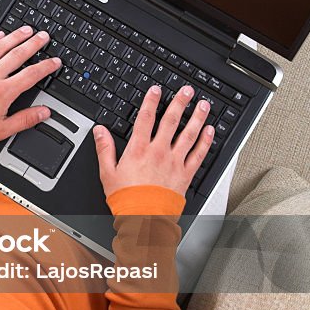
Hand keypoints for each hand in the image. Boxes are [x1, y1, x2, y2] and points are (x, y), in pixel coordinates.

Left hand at [0, 26, 60, 145]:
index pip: (31, 75)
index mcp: (3, 92)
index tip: (54, 61)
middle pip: (17, 55)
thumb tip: (43, 113)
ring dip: (14, 36)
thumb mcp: (2, 130)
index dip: (46, 66)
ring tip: (26, 30)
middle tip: (43, 36)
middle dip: (33, 44)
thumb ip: (25, 119)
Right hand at [94, 84, 213, 199]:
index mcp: (139, 149)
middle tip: (187, 90)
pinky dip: (205, 142)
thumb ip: (105, 148)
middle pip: (171, 121)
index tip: (156, 90)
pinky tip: (210, 131)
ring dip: (197, 117)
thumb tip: (99, 131)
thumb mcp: (107, 172)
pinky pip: (198, 155)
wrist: (144, 219)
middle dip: (180, 103)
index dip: (151, 101)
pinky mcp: (185, 175)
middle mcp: (159, 152)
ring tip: (203, 105)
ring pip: (188, 134)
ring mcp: (174, 162)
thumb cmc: (126, 200)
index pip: (146, 118)